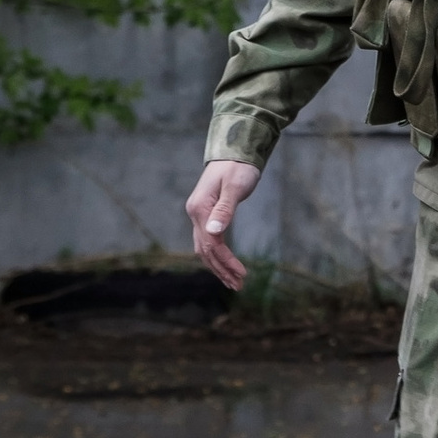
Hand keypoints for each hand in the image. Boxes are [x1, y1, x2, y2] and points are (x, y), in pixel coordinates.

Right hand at [187, 156, 263, 289]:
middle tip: (239, 286)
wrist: (234, 151)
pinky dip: (216, 256)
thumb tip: (215, 232)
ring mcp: (198, 214)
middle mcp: (195, 213)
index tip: (243, 275)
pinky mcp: (205, 214)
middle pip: (205, 250)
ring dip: (218, 266)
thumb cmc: (237, 167)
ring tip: (234, 282)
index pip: (212, 243)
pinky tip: (225, 265)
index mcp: (200, 208)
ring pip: (204, 248)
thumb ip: (225, 209)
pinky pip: (208, 240)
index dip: (226, 261)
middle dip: (222, 270)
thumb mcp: (235, 186)